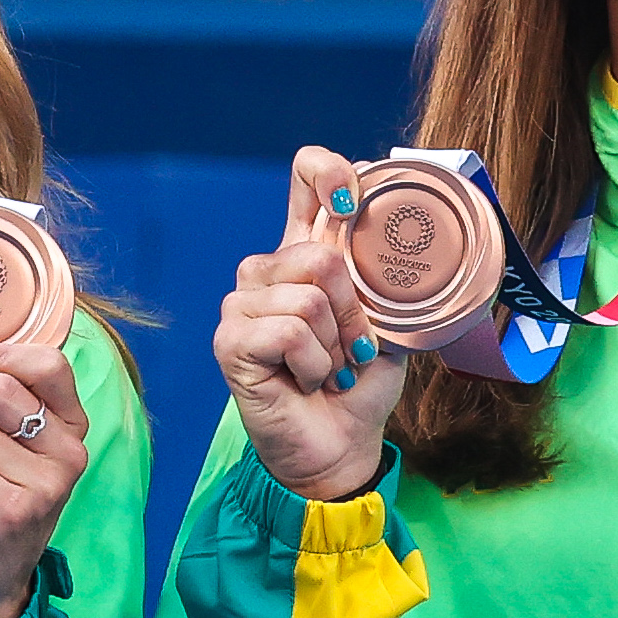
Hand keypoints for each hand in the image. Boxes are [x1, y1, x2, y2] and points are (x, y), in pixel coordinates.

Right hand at [212, 146, 407, 504]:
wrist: (340, 446)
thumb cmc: (359, 383)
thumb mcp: (386, 324)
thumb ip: (380, 279)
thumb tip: (388, 240)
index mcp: (306, 253)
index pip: (304, 179)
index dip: (326, 170)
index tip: (351, 194)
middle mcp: (268, 270)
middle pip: (318, 255)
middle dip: (353, 312)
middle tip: (352, 349)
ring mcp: (242, 304)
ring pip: (307, 298)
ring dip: (334, 346)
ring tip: (327, 369)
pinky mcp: (230, 340)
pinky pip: (288, 331)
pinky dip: (313, 364)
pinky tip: (304, 381)